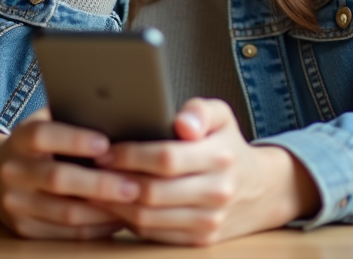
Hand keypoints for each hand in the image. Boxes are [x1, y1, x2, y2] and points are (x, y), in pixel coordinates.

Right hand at [0, 109, 140, 239]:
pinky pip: (67, 234)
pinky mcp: (25, 230)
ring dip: (104, 211)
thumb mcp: (42, 123)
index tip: (106, 144)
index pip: (42, 135)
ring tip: (133, 204)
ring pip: (65, 214)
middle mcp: (13, 171)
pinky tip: (118, 218)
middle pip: (57, 179)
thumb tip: (118, 113)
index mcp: (19, 139)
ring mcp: (16, 204)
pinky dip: (96, 227)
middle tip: (134, 185)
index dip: (73, 139)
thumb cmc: (34, 145)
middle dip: (100, 184)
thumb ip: (71, 117)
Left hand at [93, 98, 320, 245]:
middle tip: (91, 170)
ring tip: (95, 188)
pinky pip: (155, 235)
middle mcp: (217, 192)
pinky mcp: (201, 241)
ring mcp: (210, 221)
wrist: (261, 190)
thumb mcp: (221, 116)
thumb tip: (183, 123)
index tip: (104, 150)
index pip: (166, 158)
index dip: (130, 155)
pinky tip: (114, 206)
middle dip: (115, 181)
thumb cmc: (227, 145)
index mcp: (220, 157)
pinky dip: (128, 223)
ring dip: (116, 205)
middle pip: (153, 192)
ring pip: (149, 218)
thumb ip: (199, 111)